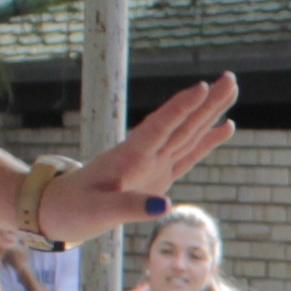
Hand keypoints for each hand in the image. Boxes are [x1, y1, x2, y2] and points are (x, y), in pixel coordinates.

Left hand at [48, 74, 240, 238]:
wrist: (59, 209)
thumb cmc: (73, 209)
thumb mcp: (97, 212)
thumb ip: (129, 207)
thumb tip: (165, 205)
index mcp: (129, 157)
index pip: (160, 128)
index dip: (180, 109)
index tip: (202, 87)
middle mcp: (145, 154)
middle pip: (181, 124)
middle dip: (206, 102)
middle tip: (230, 78)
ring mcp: (154, 162)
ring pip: (188, 133)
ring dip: (210, 112)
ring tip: (231, 89)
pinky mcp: (159, 175)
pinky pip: (188, 154)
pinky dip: (207, 140)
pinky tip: (225, 126)